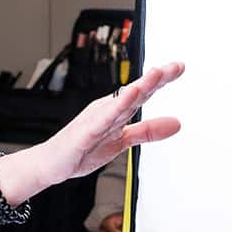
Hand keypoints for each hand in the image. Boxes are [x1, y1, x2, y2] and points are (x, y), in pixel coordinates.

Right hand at [36, 61, 183, 185]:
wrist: (52, 164)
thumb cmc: (82, 149)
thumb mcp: (123, 141)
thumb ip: (148, 132)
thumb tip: (177, 123)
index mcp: (116, 110)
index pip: (142, 92)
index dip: (161, 80)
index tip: (179, 67)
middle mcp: (107, 109)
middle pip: (135, 92)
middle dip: (155, 79)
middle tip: (176, 66)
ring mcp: (95, 119)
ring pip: (121, 101)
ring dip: (139, 87)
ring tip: (156, 74)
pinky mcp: (85, 133)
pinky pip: (102, 120)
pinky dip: (115, 109)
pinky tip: (127, 98)